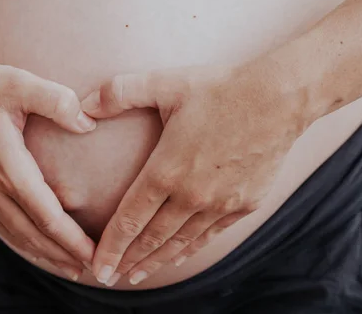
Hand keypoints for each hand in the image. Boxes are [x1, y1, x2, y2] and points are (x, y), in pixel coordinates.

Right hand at [0, 48, 96, 280]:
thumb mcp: (19, 83)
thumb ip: (59, 102)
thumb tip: (88, 125)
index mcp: (7, 168)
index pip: (47, 217)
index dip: (72, 240)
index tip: (94, 254)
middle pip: (31, 236)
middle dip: (61, 256)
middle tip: (87, 270)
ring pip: (11, 235)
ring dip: (39, 253)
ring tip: (63, 265)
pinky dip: (17, 239)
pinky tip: (27, 240)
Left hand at [81, 63, 314, 285]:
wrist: (279, 98)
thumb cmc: (219, 88)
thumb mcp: (164, 83)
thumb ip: (119, 92)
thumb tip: (82, 106)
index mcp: (167, 169)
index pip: (130, 220)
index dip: (111, 247)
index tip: (97, 268)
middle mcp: (191, 195)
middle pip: (152, 239)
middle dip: (128, 261)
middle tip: (109, 278)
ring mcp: (220, 204)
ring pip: (180, 243)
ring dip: (156, 262)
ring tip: (137, 276)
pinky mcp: (244, 204)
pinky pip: (211, 235)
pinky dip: (190, 250)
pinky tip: (178, 257)